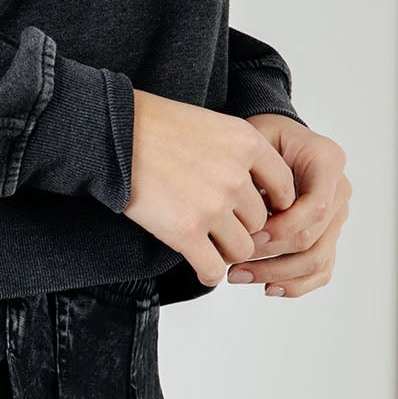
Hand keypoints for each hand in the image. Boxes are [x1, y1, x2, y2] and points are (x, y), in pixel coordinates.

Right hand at [123, 90, 298, 286]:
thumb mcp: (212, 125)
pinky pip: (212, 269)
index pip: (284, 187)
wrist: (114, 133)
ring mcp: (212, 206)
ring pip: (241, 249)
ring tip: (208, 244)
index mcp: (247, 143)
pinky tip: (199, 266)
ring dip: (226, 250)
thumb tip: (259, 190)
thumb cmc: (157, 125)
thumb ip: (240, 154)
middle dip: (242, 227)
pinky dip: (208, 273)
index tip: (256, 209)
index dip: (273, 203)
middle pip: (260, 222)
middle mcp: (236, 176)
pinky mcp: (185, 232)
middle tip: (221, 226)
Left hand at [225, 115, 350, 297]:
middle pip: (314, 238)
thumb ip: (258, 169)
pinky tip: (268, 288)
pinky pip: (321, 269)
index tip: (250, 235)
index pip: (316, 206)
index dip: (284, 226)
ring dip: (277, 274)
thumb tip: (246, 215)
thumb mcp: (259, 137)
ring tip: (238, 276)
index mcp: (328, 161)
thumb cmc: (266, 135)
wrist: (279, 137)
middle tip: (234, 263)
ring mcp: (337, 216)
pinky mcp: (329, 235)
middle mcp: (340, 190)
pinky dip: (296, 283)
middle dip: (272, 256)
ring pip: (317, 260)